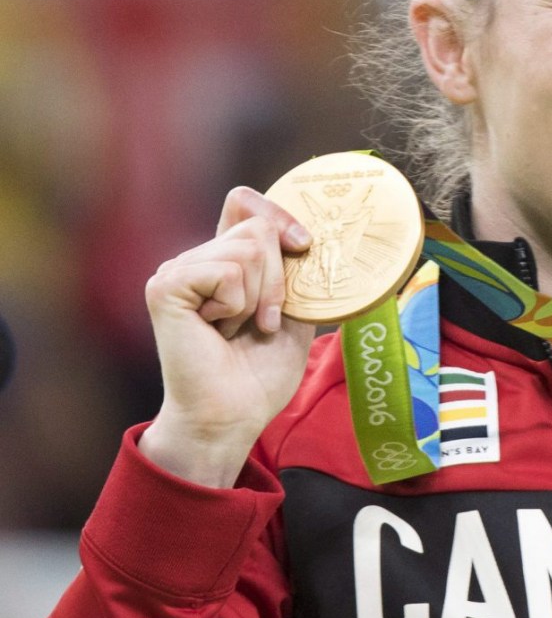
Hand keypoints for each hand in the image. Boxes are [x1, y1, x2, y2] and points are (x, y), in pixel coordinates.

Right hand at [140, 187, 315, 486]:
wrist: (233, 415)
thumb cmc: (260, 372)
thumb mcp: (295, 311)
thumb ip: (297, 270)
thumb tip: (317, 236)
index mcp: (223, 260)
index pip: (245, 202)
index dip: (278, 214)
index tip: (302, 245)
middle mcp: (196, 258)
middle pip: (259, 228)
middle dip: (278, 280)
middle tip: (261, 322)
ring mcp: (176, 270)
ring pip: (249, 250)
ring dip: (259, 298)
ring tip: (237, 329)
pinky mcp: (166, 287)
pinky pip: (229, 272)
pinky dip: (237, 305)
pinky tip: (218, 331)